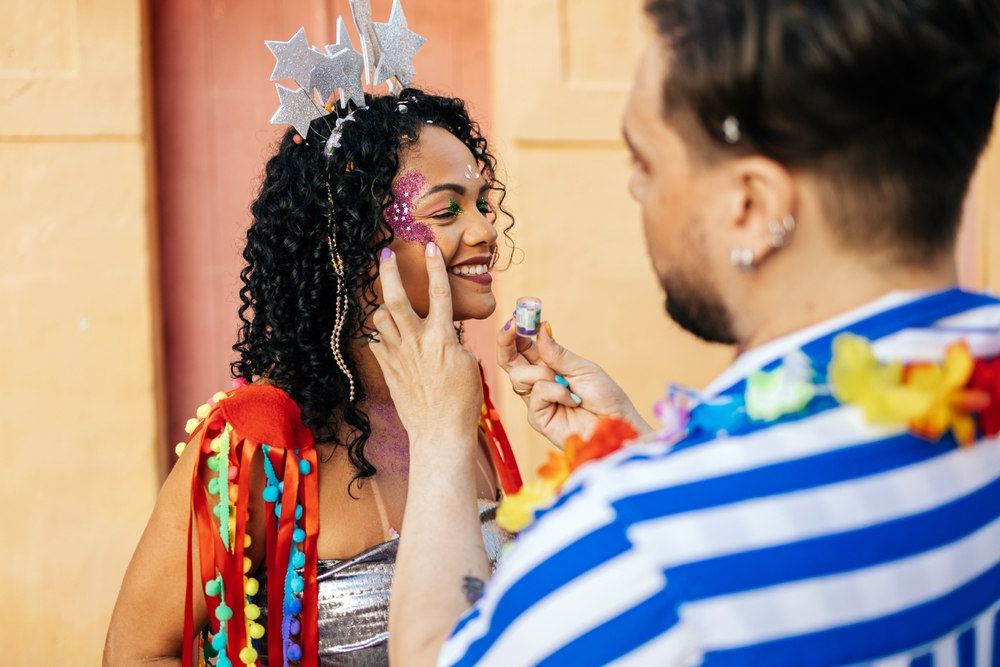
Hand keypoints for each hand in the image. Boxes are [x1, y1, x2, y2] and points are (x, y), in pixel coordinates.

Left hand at [370, 244, 482, 446]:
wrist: (440, 432)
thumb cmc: (462, 401)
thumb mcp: (468, 363)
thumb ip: (453, 340)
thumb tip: (442, 331)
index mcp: (441, 338)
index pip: (439, 292)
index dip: (435, 266)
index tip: (430, 246)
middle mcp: (416, 342)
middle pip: (396, 297)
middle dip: (389, 272)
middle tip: (385, 255)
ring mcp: (398, 356)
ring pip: (381, 318)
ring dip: (385, 307)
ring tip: (393, 306)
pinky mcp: (388, 370)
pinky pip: (377, 343)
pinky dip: (382, 336)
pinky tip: (390, 338)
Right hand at [497, 319, 652, 447]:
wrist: (615, 423)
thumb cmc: (604, 396)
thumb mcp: (582, 368)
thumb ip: (557, 353)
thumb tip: (541, 328)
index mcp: (547, 365)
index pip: (521, 348)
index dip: (513, 334)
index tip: (514, 318)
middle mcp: (538, 382)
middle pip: (508, 361)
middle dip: (506, 343)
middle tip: (511, 328)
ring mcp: (535, 400)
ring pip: (519, 375)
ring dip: (544, 373)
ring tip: (567, 383)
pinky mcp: (537, 417)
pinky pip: (537, 394)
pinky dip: (556, 392)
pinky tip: (572, 400)